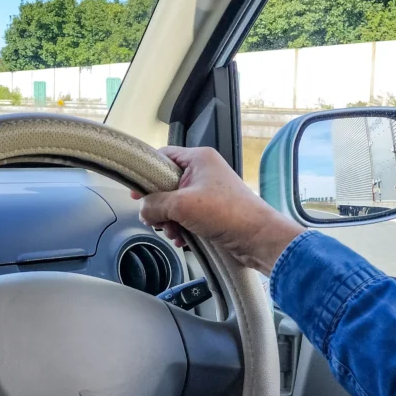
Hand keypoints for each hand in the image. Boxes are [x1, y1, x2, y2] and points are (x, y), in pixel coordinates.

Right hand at [134, 146, 304, 273]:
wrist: (258, 238)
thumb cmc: (229, 214)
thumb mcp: (182, 205)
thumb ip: (155, 204)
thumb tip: (143, 210)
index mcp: (199, 159)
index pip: (162, 156)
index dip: (146, 174)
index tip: (137, 192)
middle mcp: (204, 172)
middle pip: (166, 184)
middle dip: (159, 206)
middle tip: (157, 218)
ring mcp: (209, 191)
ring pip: (175, 204)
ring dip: (169, 221)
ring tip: (175, 232)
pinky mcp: (212, 211)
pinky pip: (186, 216)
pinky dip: (181, 228)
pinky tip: (183, 239)